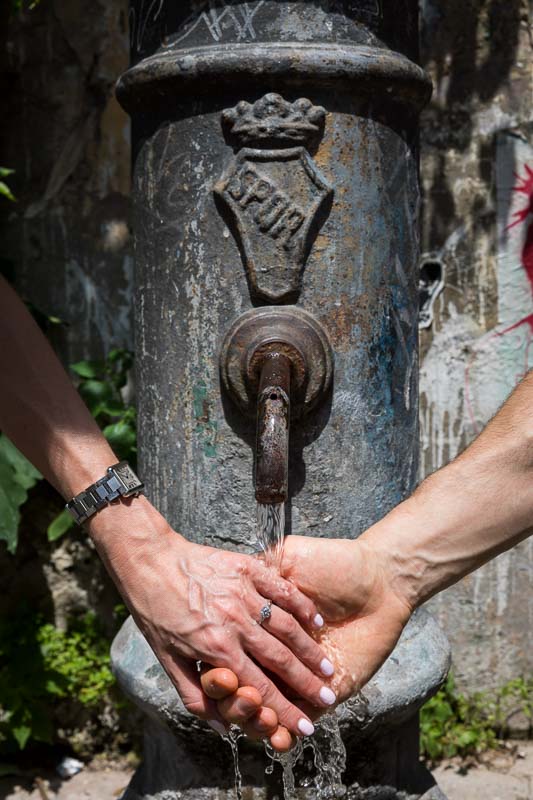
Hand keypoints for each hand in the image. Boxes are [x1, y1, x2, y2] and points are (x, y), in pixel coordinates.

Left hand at [90, 499, 336, 736]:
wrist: (150, 561)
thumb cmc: (155, 612)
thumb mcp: (167, 659)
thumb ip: (195, 695)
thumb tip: (223, 727)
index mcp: (216, 648)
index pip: (259, 687)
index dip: (284, 711)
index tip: (304, 727)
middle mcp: (235, 622)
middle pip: (280, 660)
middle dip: (307, 685)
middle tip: (328, 700)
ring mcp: (244, 593)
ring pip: (287, 626)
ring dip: (310, 650)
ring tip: (328, 668)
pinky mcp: (248, 569)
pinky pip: (282, 590)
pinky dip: (302, 607)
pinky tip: (317, 622)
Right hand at [208, 534, 411, 727]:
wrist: (380, 577)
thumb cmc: (333, 563)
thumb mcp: (287, 557)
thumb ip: (259, 570)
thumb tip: (227, 584)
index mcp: (262, 625)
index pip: (230, 656)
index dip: (218, 669)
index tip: (210, 671)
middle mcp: (276, 654)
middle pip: (245, 687)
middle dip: (234, 698)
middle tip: (229, 694)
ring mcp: (302, 676)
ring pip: (269, 708)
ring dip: (258, 720)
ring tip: (255, 717)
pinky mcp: (329, 690)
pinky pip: (303, 717)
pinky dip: (288, 731)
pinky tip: (279, 738)